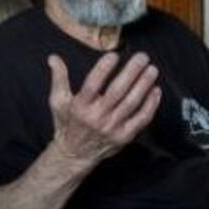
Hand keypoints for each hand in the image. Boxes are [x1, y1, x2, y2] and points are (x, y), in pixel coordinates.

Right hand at [46, 51, 161, 168]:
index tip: (114, 55)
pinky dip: (151, 105)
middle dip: (131, 72)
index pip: (92, 84)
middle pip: (117, 91)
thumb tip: (53, 58)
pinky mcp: (124, 136)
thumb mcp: (57, 101)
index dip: (103, 69)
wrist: (75, 154)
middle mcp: (96, 117)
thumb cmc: (67, 124)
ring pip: (132, 103)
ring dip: (144, 85)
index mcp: (80, 106)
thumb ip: (58, 78)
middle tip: (142, 57)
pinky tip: (155, 90)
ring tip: (152, 70)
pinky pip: (141, 119)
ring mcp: (112, 128)